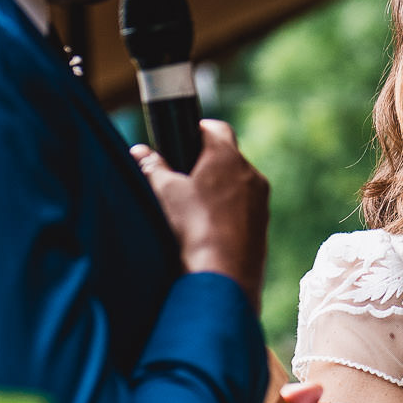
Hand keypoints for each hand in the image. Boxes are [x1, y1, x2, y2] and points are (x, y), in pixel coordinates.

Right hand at [134, 124, 265, 302]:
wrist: (224, 273)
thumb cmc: (193, 226)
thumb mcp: (165, 193)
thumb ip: (152, 167)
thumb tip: (139, 151)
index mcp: (227, 157)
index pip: (216, 128)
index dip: (198, 131)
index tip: (184, 142)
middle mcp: (250, 174)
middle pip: (229, 156)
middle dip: (208, 163)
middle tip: (185, 177)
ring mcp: (261, 201)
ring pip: (239, 184)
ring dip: (221, 189)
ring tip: (196, 208)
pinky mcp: (263, 225)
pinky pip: (246, 209)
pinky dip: (231, 212)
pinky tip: (211, 229)